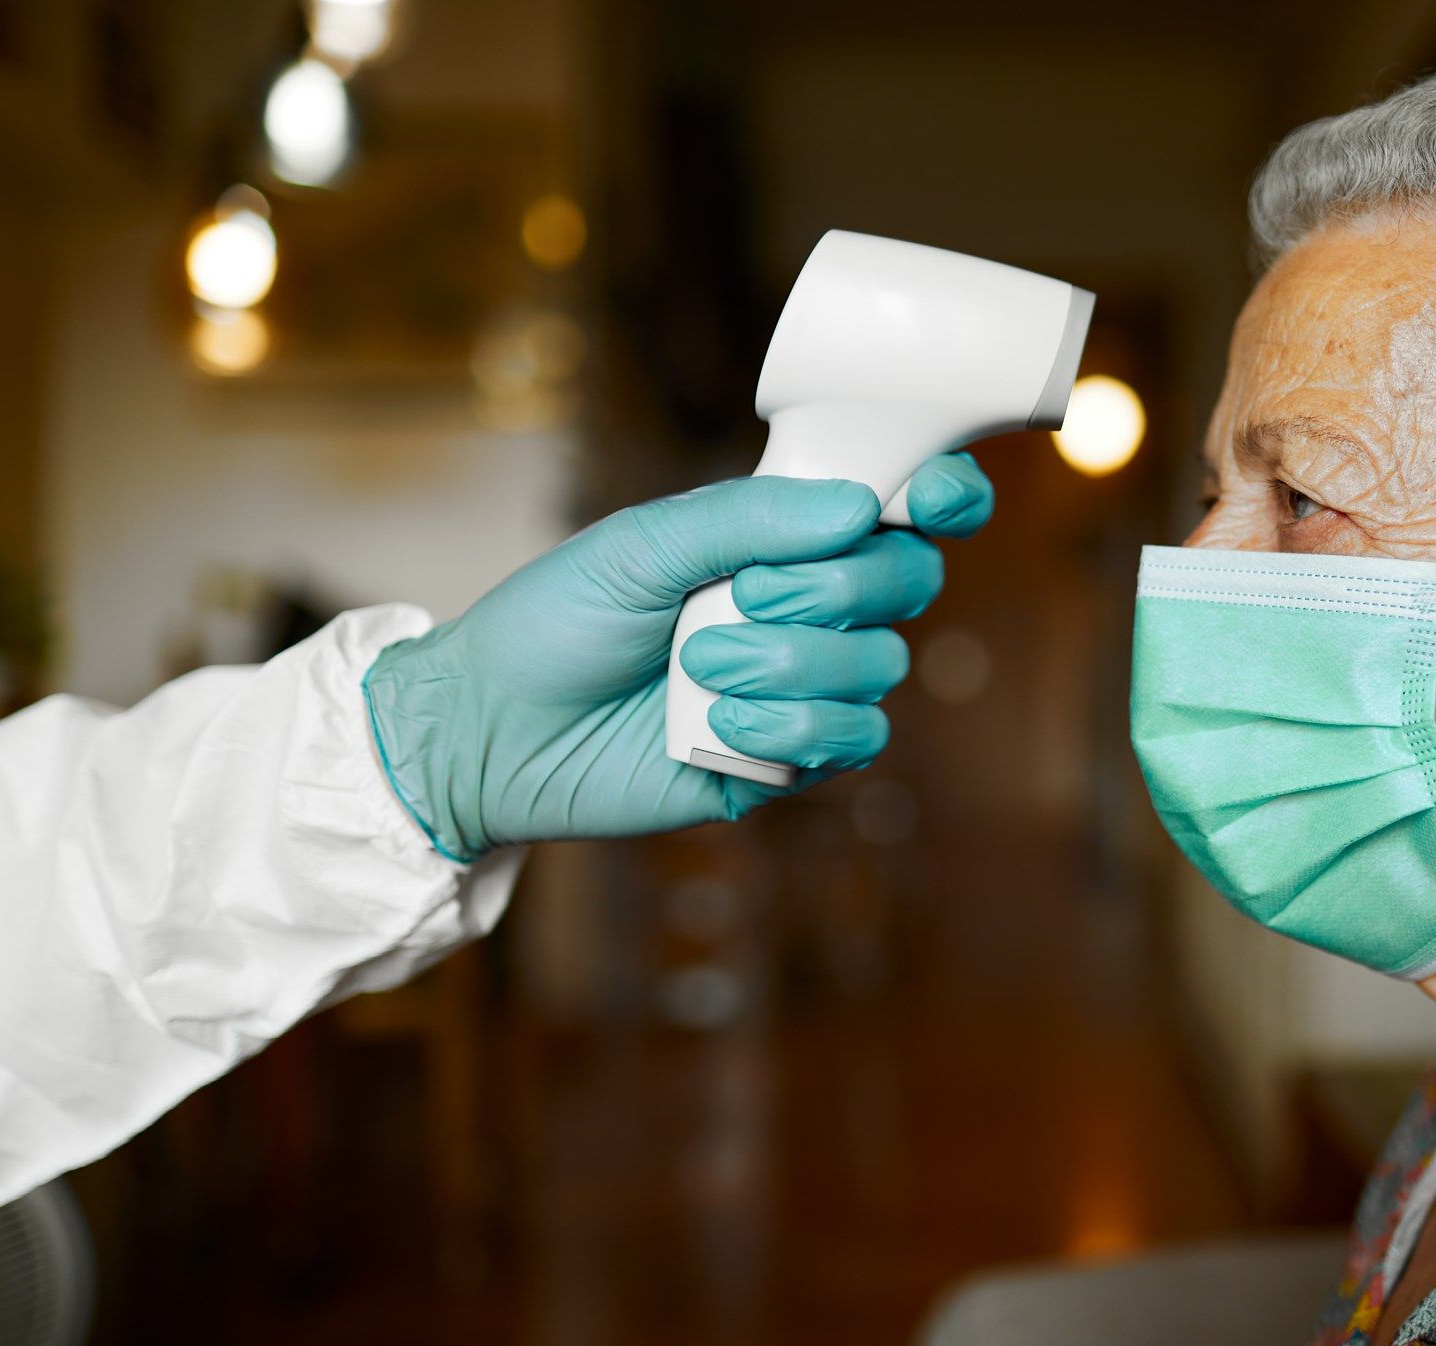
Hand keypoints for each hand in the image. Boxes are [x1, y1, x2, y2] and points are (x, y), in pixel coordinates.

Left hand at [363, 454, 992, 860]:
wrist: (495, 732)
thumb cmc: (555, 623)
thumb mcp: (641, 543)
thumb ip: (747, 518)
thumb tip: (859, 505)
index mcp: (780, 538)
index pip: (896, 507)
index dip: (940, 494)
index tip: (932, 496)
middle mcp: (808, 607)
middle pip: (907, 580)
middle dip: (834, 588)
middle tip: (742, 597)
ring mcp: (804, 685)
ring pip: (880, 664)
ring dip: (791, 665)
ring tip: (700, 670)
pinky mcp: (792, 761)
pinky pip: (854, 739)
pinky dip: (792, 731)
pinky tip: (720, 730)